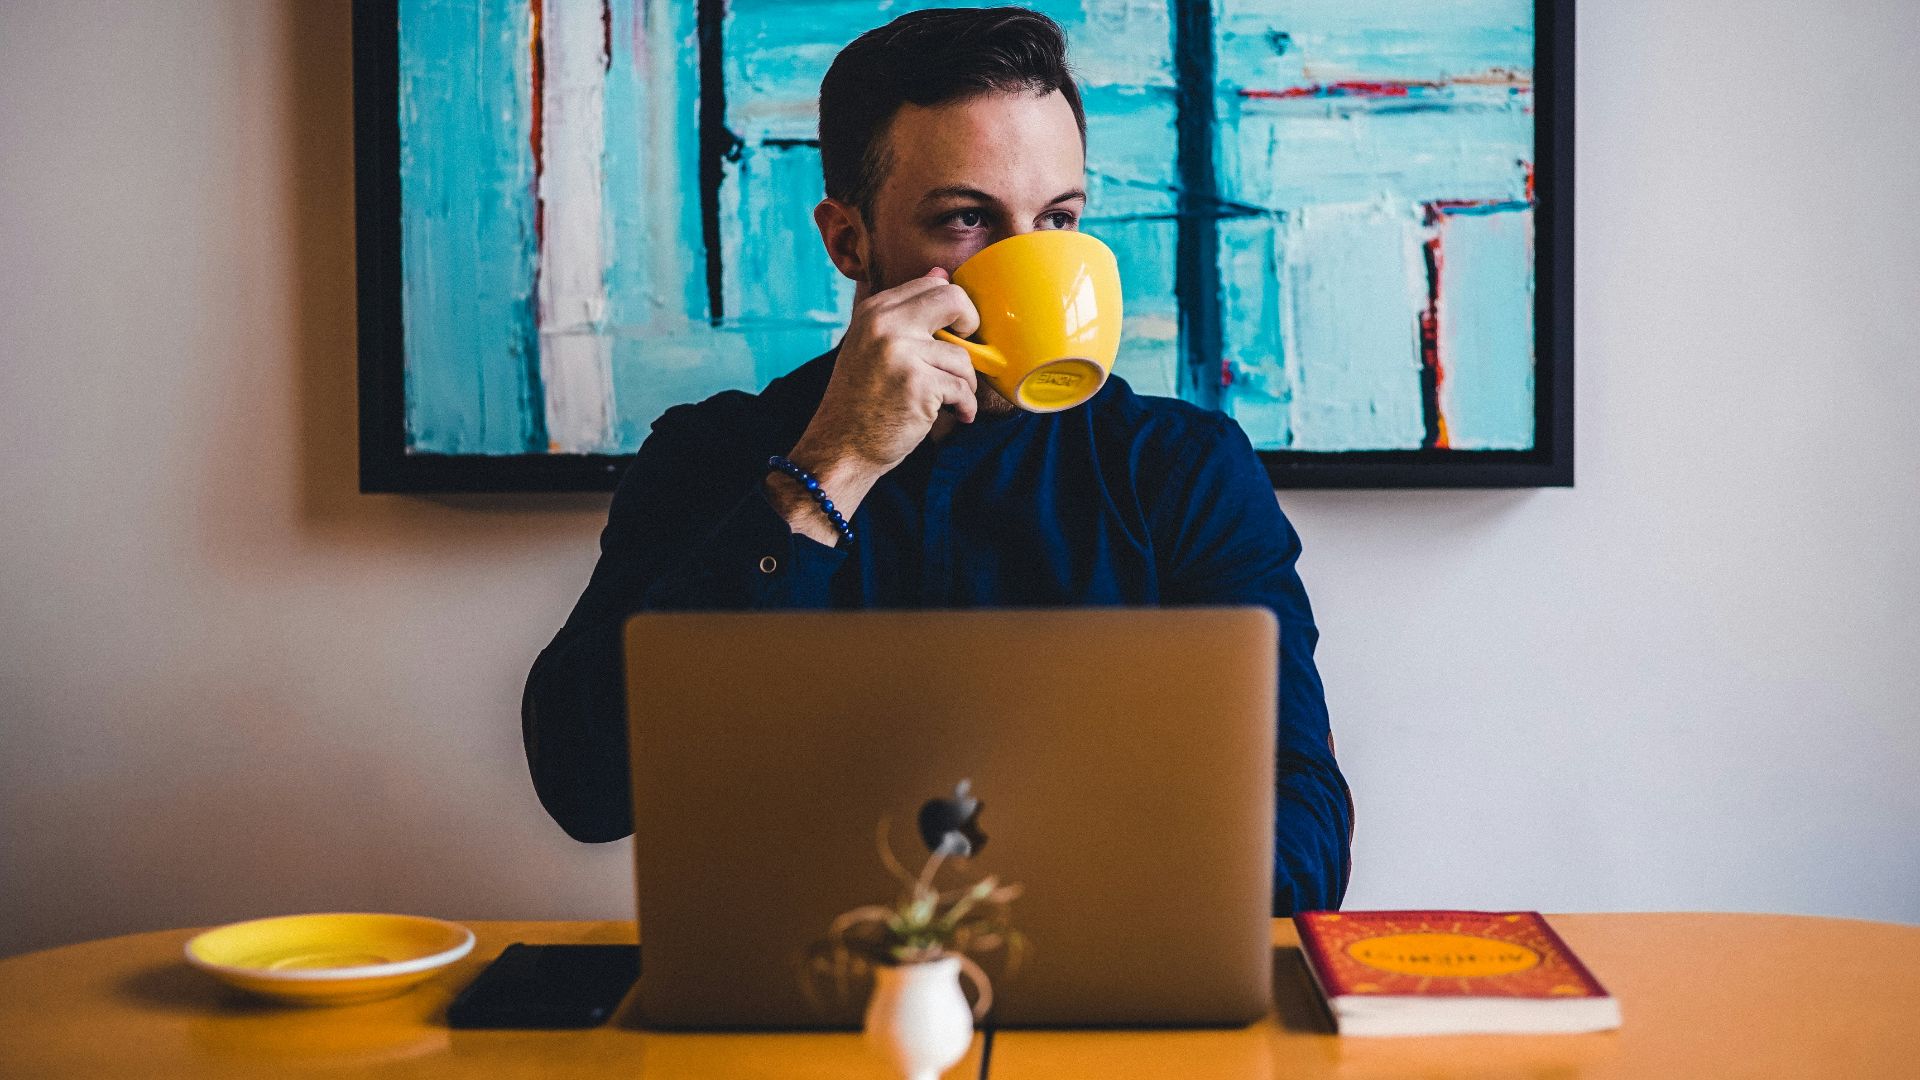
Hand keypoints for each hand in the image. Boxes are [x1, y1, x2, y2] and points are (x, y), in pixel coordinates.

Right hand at [768, 269, 978, 539]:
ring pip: (963, 356)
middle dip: (971, 326)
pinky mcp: (918, 384)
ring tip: (950, 400)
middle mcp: (886, 325)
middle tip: (963, 354)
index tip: (955, 332)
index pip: (932, 284)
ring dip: (964, 384)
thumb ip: (904, 312)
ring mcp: (902, 353)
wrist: (841, 446)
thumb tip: (941, 274)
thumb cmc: (862, 399)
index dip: (954, 308)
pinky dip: (965, 406)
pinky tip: (955, 415)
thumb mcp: (872, 344)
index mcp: (875, 311)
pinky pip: (963, 389)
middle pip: (955, 300)